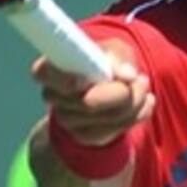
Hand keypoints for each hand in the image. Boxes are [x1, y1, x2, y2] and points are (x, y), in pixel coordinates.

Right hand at [31, 38, 154, 145]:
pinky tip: (143, 103)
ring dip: (136, 102)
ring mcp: (67, 120)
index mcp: (49, 69)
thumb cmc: (106, 61)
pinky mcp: (85, 136)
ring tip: (142, 87)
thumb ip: (118, 57)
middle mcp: (53, 96)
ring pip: (109, 118)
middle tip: (141, 79)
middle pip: (88, 102)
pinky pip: (118, 130)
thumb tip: (128, 76)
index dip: (66, 80)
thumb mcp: (112, 50)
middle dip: (122, 92)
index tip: (87, 80)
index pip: (43, 74)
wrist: (108, 87)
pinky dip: (138, 115)